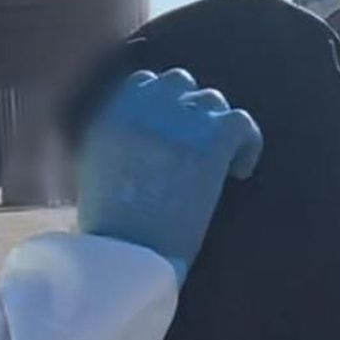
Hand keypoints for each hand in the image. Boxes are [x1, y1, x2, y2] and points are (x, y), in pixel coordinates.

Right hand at [77, 68, 263, 280]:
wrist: (128, 256)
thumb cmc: (108, 234)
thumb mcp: (91, 179)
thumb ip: (110, 147)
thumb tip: (132, 146)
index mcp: (112, 115)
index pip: (143, 83)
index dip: (163, 104)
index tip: (170, 130)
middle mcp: (144, 107)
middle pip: (179, 83)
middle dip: (190, 111)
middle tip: (196, 145)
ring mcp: (179, 120)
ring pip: (212, 101)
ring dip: (215, 127)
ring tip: (219, 163)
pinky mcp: (210, 142)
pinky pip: (242, 124)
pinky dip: (247, 144)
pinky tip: (239, 171)